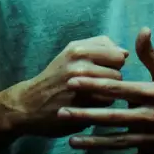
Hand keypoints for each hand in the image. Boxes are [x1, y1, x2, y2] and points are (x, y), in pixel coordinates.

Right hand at [6, 35, 128, 137]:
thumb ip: (98, 48)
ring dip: (108, 93)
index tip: (103, 68)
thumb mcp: (71, 54)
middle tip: (95, 84)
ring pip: (114, 88)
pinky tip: (89, 106)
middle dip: (111, 79)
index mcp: (77, 49)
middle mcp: (78, 64)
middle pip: (118, 71)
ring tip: (92, 95)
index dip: (113, 63)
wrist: (28, 104)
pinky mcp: (81, 105)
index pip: (117, 53)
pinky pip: (106, 104)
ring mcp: (80, 86)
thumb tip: (125, 52)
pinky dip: (101, 106)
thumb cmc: (56, 77)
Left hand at [59, 27, 153, 153]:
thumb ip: (151, 54)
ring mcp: (152, 138)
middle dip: (85, 114)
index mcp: (152, 94)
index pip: (118, 89)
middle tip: (62, 113)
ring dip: (94, 142)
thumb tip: (142, 30)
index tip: (72, 81)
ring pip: (118, 142)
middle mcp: (150, 117)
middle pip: (113, 117)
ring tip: (71, 141)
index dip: (94, 84)